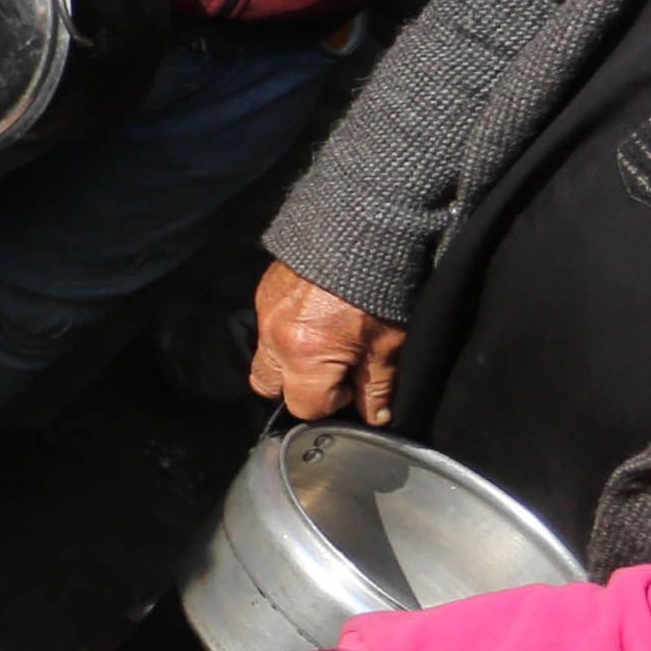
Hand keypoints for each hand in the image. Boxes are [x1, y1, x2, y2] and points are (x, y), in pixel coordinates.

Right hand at [249, 261, 408, 423]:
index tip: (352, 384)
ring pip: (263, 358)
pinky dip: (285, 332)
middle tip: (329, 369)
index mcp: (305, 356)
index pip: (305, 406)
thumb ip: (377, 388)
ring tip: (320, 344)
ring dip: (288, 361)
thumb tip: (375, 417)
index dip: (332, 402)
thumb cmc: (377, 291)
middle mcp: (275, 339)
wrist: (357, 233)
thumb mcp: (387, 346)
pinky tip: (313, 318)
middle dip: (297, 386)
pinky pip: (266, 328)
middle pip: (269, 388)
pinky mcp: (263, 293)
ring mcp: (264, 314)